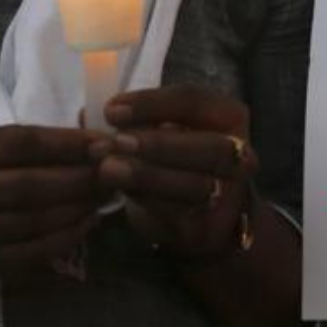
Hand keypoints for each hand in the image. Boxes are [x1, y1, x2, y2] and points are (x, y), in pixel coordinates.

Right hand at [0, 125, 110, 290]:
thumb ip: (20, 143)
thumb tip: (89, 137)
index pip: (21, 143)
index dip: (69, 144)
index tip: (106, 142)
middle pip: (28, 185)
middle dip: (80, 179)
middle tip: (117, 171)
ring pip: (30, 222)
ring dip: (77, 209)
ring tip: (106, 196)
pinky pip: (26, 254)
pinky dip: (63, 239)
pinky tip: (86, 224)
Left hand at [98, 85, 259, 262]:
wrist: (205, 218)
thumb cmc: (176, 161)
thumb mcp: (162, 132)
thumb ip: (131, 122)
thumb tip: (87, 115)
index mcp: (226, 116)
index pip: (193, 100)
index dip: (151, 103)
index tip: (111, 110)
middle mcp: (238, 153)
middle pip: (207, 146)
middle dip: (158, 143)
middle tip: (115, 141)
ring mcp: (228, 193)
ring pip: (195, 184)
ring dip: (149, 175)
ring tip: (108, 169)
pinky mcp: (207, 226)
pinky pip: (179, 213)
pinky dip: (147, 201)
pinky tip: (120, 193)